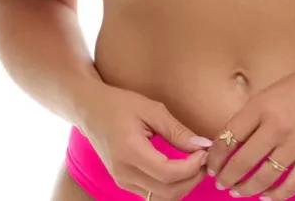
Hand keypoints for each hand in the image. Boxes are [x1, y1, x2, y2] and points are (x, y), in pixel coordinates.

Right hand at [80, 84, 213, 199]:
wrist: (89, 110)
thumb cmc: (120, 104)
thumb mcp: (151, 109)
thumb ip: (177, 130)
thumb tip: (203, 145)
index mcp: (130, 152)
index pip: (168, 174)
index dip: (191, 167)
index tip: (204, 152)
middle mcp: (124, 173)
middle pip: (167, 192)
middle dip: (192, 180)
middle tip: (204, 160)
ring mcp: (121, 181)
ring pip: (160, 199)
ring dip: (182, 187)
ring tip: (194, 165)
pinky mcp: (123, 183)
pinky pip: (151, 195)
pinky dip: (170, 188)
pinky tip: (179, 170)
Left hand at [203, 60, 294, 199]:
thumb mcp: (270, 92)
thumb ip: (251, 116)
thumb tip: (230, 142)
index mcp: (261, 106)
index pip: (228, 137)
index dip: (215, 156)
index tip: (210, 164)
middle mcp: (277, 126)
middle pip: (242, 162)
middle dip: (226, 177)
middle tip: (221, 182)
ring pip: (264, 178)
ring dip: (246, 189)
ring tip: (238, 191)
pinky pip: (291, 186)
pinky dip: (276, 196)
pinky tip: (266, 196)